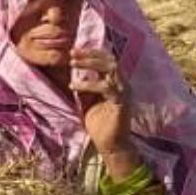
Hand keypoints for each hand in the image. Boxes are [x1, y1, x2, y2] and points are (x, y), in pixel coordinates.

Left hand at [70, 48, 135, 163]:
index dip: (92, 53)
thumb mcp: (86, 101)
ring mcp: (124, 92)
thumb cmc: (99, 123)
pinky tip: (73, 85)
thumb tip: (71, 74)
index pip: (107, 60)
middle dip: (90, 54)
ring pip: (111, 69)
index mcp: (115, 83)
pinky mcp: (121, 103)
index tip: (73, 50)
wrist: (110, 144)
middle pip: (110, 60)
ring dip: (90, 64)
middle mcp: (122, 84)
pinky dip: (89, 84)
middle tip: (72, 53)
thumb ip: (83, 87)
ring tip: (72, 63)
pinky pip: (106, 88)